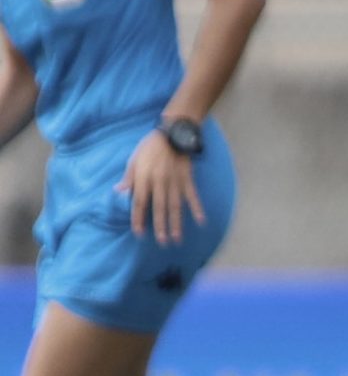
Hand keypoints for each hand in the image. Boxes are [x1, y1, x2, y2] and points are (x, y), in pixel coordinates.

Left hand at [120, 131, 203, 245]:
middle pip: (160, 207)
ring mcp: (175, 181)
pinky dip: (197, 208)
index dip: (139, 218)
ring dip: (177, 223)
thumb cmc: (150, 147)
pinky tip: (201, 221)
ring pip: (176, 205)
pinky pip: (192, 196)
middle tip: (162, 242)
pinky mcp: (187, 178)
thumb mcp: (133, 160)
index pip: (140, 202)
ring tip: (177, 238)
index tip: (139, 233)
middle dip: (161, 226)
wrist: (173, 133)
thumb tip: (118, 192)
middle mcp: (160, 182)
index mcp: (144, 177)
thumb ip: (128, 178)